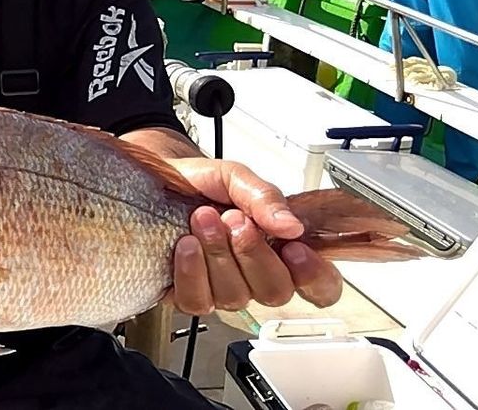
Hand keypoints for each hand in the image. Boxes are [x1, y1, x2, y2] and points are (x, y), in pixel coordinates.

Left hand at [163, 159, 343, 314]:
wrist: (157, 178)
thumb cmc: (199, 182)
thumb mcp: (235, 176)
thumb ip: (265, 197)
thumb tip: (291, 225)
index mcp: (280, 247)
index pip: (320, 286)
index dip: (314, 276)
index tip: (294, 247)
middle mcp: (255, 274)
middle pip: (275, 292)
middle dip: (253, 252)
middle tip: (233, 218)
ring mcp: (223, 287)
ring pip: (236, 297)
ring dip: (219, 254)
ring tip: (203, 219)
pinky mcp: (191, 293)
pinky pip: (198, 301)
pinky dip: (192, 271)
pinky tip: (186, 245)